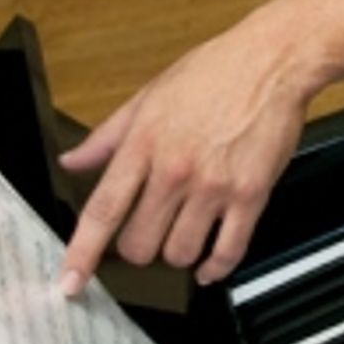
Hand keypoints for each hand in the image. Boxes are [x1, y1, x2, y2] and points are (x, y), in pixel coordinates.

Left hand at [55, 8, 315, 294]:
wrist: (273, 61)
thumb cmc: (214, 72)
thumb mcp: (149, 96)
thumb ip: (107, 136)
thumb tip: (72, 160)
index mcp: (144, 143)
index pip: (103, 210)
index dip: (82, 252)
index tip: (71, 282)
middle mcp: (175, 169)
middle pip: (139, 244)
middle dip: (137, 248)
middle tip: (146, 233)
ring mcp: (214, 185)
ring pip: (179, 254)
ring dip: (176, 253)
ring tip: (182, 233)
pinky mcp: (250, 194)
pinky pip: (228, 251)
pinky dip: (214, 268)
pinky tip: (209, 265)